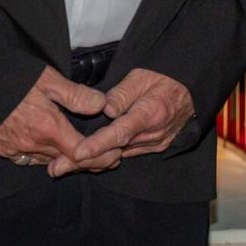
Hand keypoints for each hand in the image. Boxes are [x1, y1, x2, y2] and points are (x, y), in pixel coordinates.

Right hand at [0, 66, 106, 168]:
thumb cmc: (10, 79)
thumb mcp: (47, 79)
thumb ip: (76, 95)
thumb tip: (102, 105)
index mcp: (47, 128)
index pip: (82, 154)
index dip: (101, 155)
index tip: (115, 151)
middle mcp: (32, 145)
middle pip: (67, 162)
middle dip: (88, 160)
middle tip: (108, 155)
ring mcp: (16, 151)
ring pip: (50, 162)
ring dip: (67, 160)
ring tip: (86, 152)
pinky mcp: (3, 151)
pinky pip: (30, 160)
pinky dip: (46, 157)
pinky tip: (54, 147)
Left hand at [58, 68, 194, 176]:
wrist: (190, 89)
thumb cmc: (163, 78)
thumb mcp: (141, 76)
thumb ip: (121, 94)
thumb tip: (104, 109)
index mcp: (150, 114)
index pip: (119, 133)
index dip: (96, 145)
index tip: (76, 154)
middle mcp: (153, 134)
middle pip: (114, 151)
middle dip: (84, 161)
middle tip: (56, 168)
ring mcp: (155, 144)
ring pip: (118, 156)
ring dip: (92, 161)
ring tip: (63, 166)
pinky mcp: (155, 148)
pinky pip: (127, 154)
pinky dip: (107, 156)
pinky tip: (87, 159)